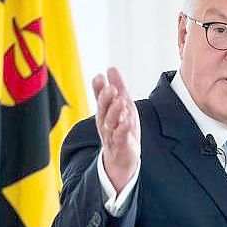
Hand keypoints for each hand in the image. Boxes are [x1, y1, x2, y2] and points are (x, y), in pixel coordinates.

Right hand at [93, 67, 140, 192]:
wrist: (122, 159)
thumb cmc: (122, 129)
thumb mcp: (122, 106)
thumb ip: (117, 87)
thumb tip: (111, 68)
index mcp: (105, 111)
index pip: (99, 97)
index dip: (99, 88)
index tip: (100, 77)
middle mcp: (105, 122)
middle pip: (103, 109)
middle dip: (105, 99)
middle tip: (111, 89)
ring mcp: (112, 135)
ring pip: (110, 123)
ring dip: (115, 112)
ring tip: (121, 103)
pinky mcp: (121, 145)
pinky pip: (120, 137)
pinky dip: (123, 129)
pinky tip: (127, 121)